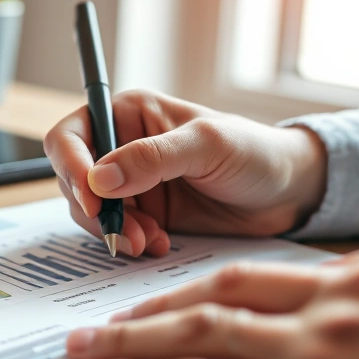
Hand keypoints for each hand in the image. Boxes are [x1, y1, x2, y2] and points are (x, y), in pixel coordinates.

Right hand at [43, 90, 326, 256]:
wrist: (288, 193)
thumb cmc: (255, 152)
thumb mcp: (207, 146)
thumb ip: (152, 159)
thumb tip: (99, 180)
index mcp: (128, 114)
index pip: (71, 136)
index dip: (72, 168)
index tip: (92, 201)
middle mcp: (121, 147)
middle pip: (74, 181)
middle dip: (96, 211)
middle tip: (129, 234)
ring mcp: (130, 184)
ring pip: (91, 213)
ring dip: (114, 231)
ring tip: (151, 241)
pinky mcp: (144, 215)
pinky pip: (116, 233)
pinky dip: (131, 243)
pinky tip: (161, 244)